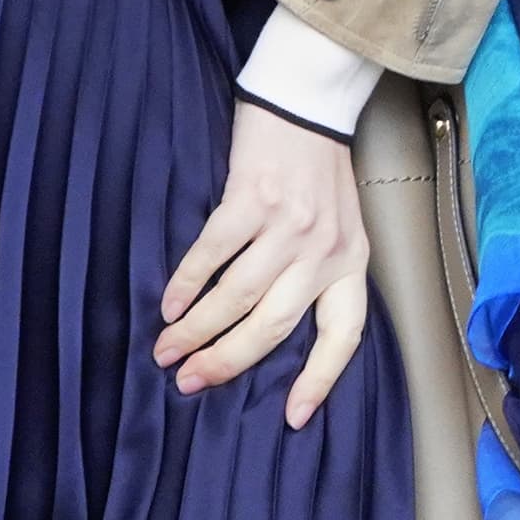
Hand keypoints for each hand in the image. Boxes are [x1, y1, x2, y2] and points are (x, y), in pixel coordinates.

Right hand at [158, 102, 369, 425]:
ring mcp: (291, 225)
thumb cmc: (317, 171)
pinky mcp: (254, 200)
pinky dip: (186, 284)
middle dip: (229, 361)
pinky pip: (213, 256)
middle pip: (276, 326)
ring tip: (167, 349)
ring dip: (197, 330)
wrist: (309, 102)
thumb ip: (313, 272)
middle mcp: (327, 249)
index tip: (295, 418)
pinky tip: (169, 305)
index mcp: (353, 260)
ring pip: (239, 297)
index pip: (346, 333)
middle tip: (190, 382)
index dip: (321, 378)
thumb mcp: (337, 226)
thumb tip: (261, 330)